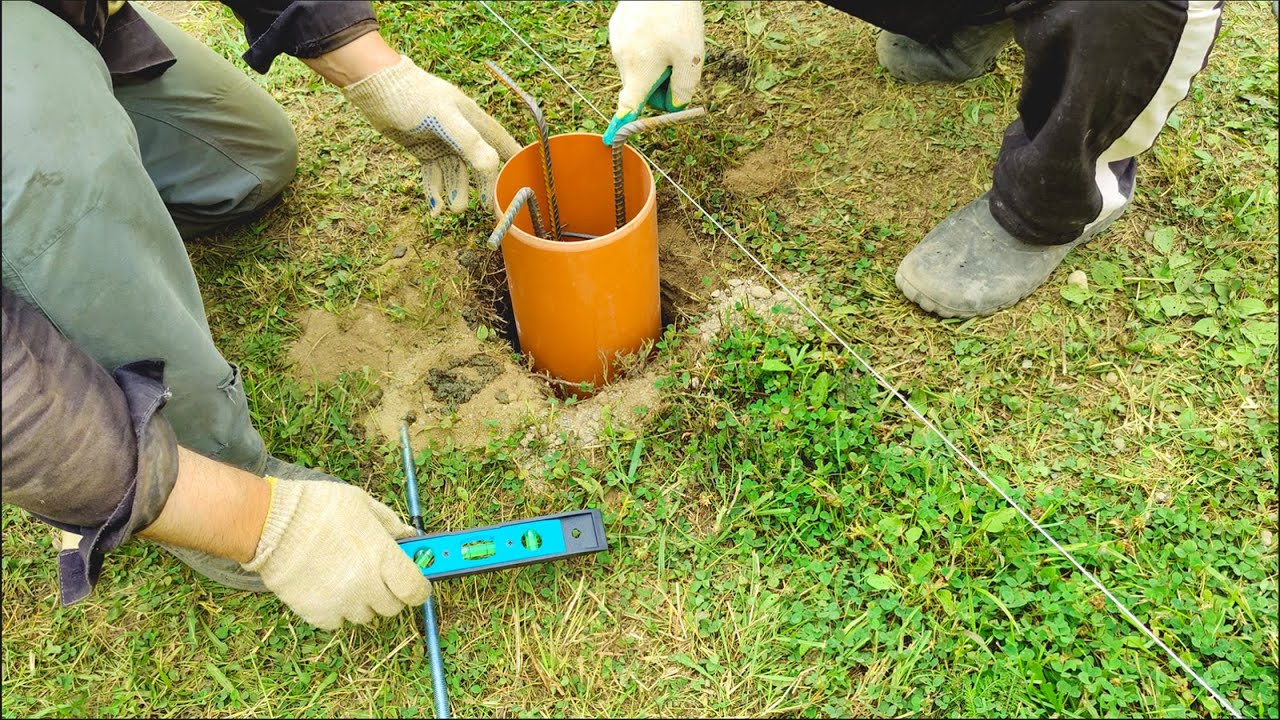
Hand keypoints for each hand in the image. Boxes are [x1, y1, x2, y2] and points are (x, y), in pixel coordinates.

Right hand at [241, 475, 429, 629]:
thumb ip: (390, 522)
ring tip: (345, 576)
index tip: (414, 584)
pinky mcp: (317, 613)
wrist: (270, 523)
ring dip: (362, 601)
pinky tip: (326, 587)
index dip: (418, 589)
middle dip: (389, 592)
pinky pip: (338, 621)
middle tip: (375, 574)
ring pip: (365, 616)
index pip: (416, 590)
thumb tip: (410, 533)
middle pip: (392, 607)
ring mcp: (341, 601)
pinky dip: (336, 610)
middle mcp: (366, 583)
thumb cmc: (317, 507)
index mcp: (382, 555)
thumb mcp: (362, 503)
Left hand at [342, 55, 521, 215]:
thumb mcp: (442, 117)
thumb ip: (468, 142)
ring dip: (455, 193)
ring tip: (452, 210)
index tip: (524, 181)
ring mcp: (443, 142)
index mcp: (473, 120)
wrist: (376, 87)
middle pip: (479, 166)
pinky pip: (434, 175)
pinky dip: (435, 191)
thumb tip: (492, 167)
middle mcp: (462, 133)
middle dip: (483, 188)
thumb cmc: (412, 95)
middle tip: (485, 209)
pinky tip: (435, 208)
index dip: (514, 162)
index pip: (501, 143)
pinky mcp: (425, 150)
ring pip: (455, 174)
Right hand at [607, 1, 704, 135]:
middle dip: (657, 83)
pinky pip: (633, 45)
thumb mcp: (692, 57)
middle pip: (638, 85)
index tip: (611, 139)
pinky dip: (646, 43)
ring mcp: (617, 40)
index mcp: (638, 72)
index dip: (622, 125)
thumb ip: (683, 87)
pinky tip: (660, 25)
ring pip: (636, 63)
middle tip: (679, 65)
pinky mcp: (618, 25)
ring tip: (671, 36)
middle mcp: (622, 59)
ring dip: (653, 60)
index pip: (627, 107)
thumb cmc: (676, 16)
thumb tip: (674, 104)